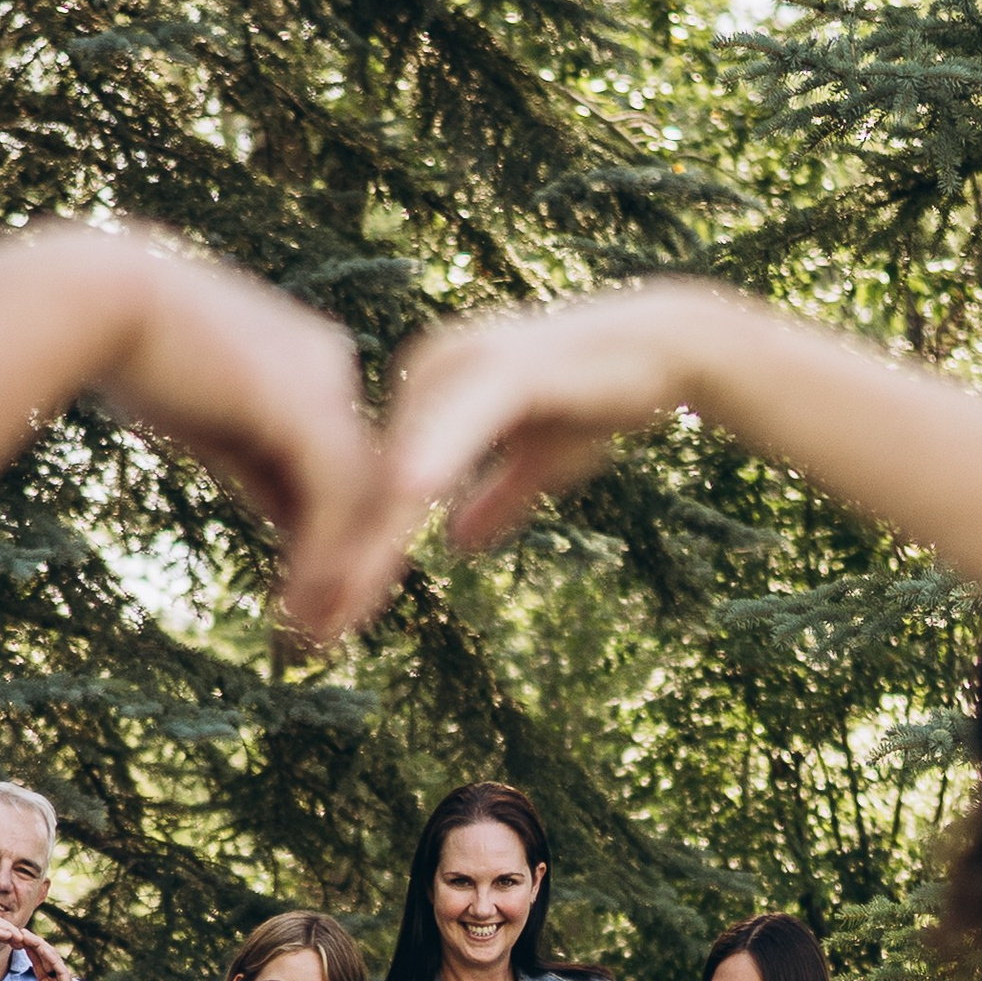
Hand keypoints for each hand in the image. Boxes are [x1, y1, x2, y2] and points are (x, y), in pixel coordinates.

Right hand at [85, 233, 384, 646]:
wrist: (99, 303)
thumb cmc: (135, 354)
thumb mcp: (215, 421)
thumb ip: (262, 461)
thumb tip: (295, 521)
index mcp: (314, 359)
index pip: (346, 459)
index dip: (333, 533)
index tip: (313, 591)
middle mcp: (333, 366)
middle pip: (366, 483)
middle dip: (352, 565)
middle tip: (329, 632)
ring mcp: (326, 385)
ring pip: (359, 502)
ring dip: (340, 580)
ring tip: (312, 638)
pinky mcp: (308, 412)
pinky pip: (333, 506)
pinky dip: (319, 565)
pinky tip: (291, 610)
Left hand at [315, 285, 719, 640]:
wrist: (665, 350)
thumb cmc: (598, 401)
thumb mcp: (536, 466)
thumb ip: (493, 500)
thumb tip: (460, 546)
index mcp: (425, 391)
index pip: (376, 486)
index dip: (354, 554)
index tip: (329, 615)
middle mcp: (429, 369)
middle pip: (376, 480)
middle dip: (347, 559)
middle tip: (316, 630)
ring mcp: (461, 363)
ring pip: (405, 463)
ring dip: (375, 534)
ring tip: (345, 594)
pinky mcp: (501, 364)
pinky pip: (456, 422)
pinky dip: (431, 458)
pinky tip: (406, 497)